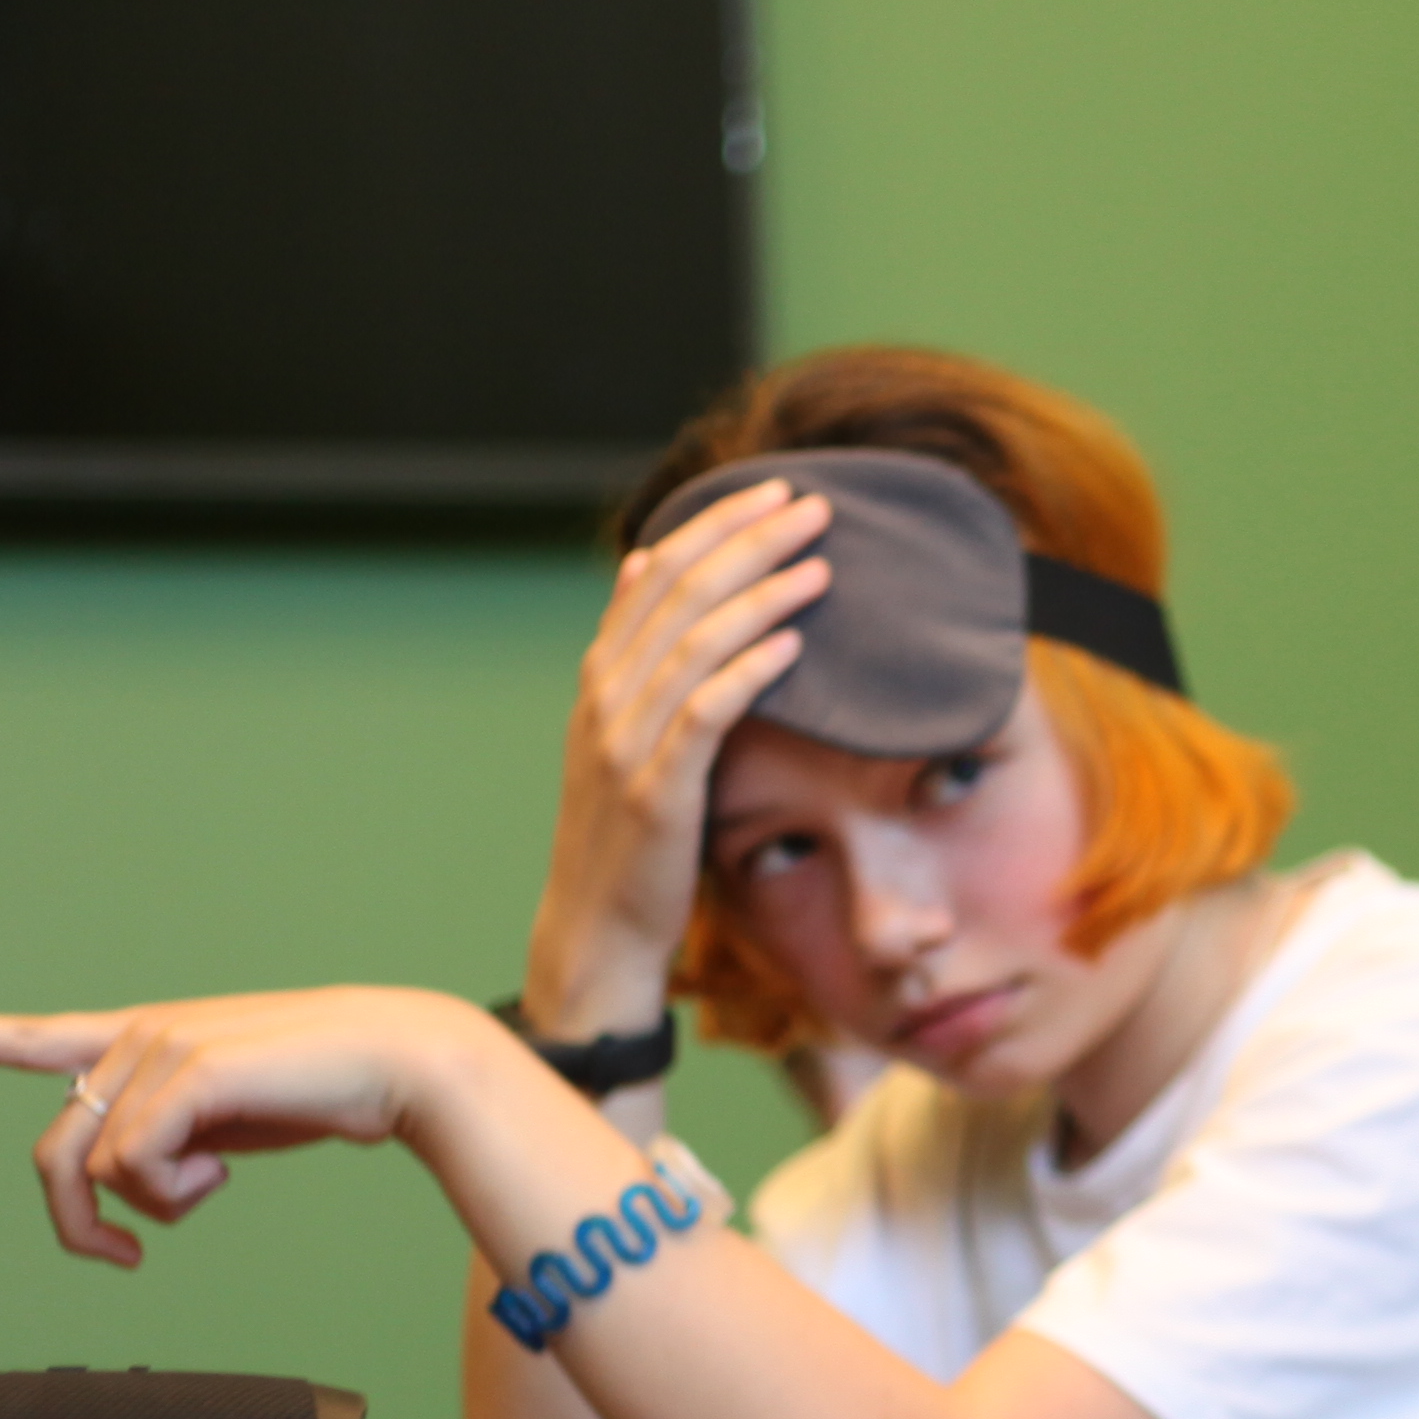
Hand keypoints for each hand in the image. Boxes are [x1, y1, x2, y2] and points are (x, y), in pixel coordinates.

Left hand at [0, 987, 505, 1268]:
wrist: (397, 1061)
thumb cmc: (322, 1092)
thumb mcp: (224, 1124)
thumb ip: (164, 1141)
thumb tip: (122, 1186)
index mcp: (142, 1040)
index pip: (36, 1036)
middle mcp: (137, 1035)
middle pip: (56, 1154)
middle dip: (80, 1224)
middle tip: (127, 1259)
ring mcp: (159, 1047)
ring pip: (95, 1168)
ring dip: (153, 1206)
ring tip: (213, 1186)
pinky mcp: (188, 1070)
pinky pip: (136, 1164)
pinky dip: (175, 1191)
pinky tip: (225, 1171)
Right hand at [527, 480, 832, 1036]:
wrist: (598, 928)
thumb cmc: (632, 832)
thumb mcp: (626, 731)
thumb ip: (639, 654)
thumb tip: (650, 563)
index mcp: (602, 675)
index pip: (658, 572)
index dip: (714, 523)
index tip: (773, 490)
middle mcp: (605, 697)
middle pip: (679, 592)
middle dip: (747, 540)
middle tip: (811, 504)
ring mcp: (625, 743)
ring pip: (693, 643)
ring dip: (759, 595)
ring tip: (819, 562)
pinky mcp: (655, 792)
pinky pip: (703, 716)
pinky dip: (746, 672)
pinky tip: (793, 645)